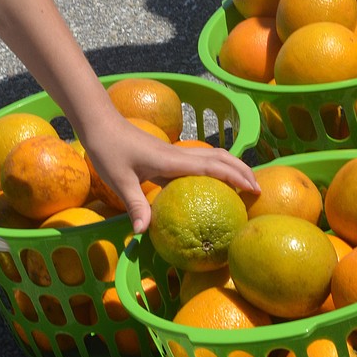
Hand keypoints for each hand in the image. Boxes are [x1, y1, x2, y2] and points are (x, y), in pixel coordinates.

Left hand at [79, 108, 259, 234]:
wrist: (98, 122)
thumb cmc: (108, 149)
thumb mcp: (120, 180)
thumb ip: (135, 204)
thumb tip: (143, 233)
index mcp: (172, 160)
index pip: (212, 167)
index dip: (235, 177)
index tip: (254, 190)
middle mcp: (178, 154)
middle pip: (219, 158)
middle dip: (241, 171)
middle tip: (258, 191)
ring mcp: (173, 152)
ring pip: (210, 156)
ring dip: (230, 166)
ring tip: (244, 185)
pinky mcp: (166, 155)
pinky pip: (197, 161)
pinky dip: (213, 169)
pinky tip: (211, 185)